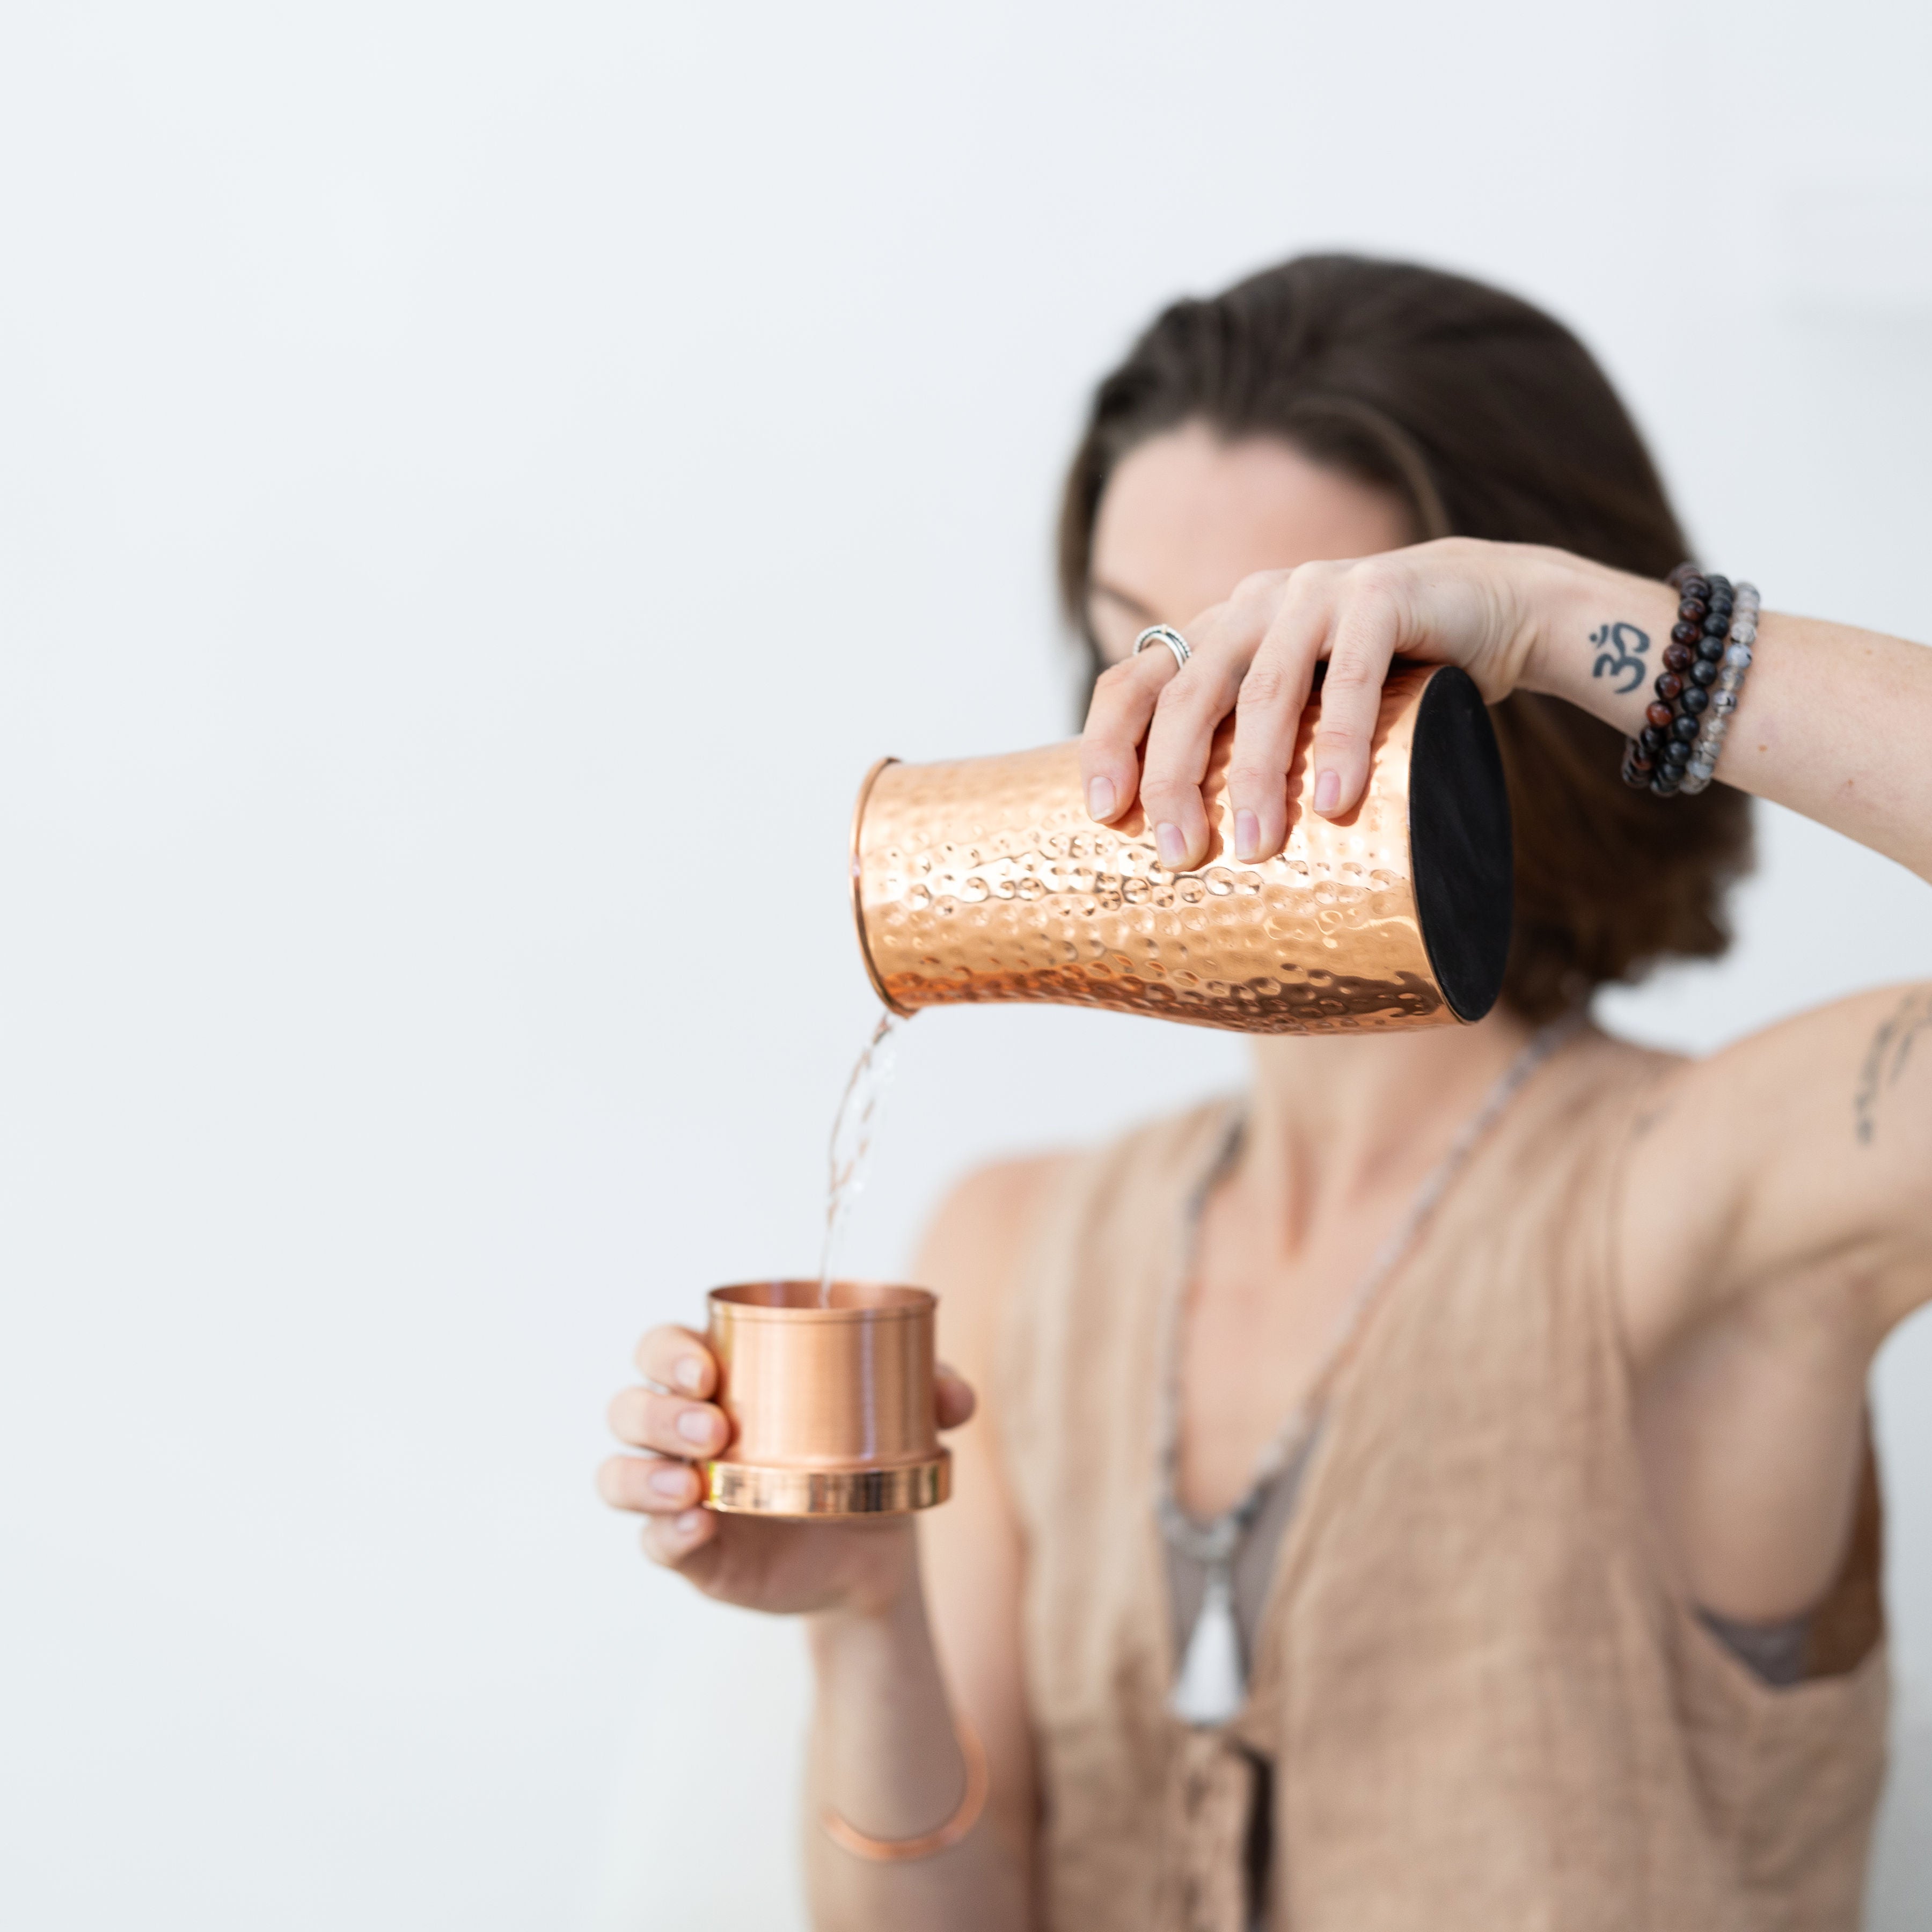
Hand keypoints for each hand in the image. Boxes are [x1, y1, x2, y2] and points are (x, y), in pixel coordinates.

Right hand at [598, 1324, 977, 1618]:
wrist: (877, 1553)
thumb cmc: (868, 1458)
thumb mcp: (902, 1418)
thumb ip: (933, 1392)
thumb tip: (958, 1398)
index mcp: (721, 1379)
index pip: (663, 1348)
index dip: (668, 1351)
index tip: (705, 1366)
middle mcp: (685, 1433)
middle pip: (630, 1407)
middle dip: (658, 1412)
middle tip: (713, 1428)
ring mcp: (680, 1494)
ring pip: (620, 1474)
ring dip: (643, 1477)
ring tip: (691, 1486)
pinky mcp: (693, 1554)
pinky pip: (653, 1544)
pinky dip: (666, 1536)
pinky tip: (698, 1531)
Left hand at [1079, 537, 1568, 869]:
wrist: (1491, 604)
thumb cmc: (1384, 679)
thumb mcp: (1302, 705)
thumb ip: (1248, 743)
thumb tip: (1190, 851)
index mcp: (1220, 630)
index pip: (1137, 680)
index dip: (1109, 742)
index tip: (1104, 813)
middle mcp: (1255, 604)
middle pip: (1190, 694)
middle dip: (1174, 779)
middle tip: (1179, 855)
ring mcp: (1317, 592)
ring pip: (1266, 691)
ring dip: (1257, 777)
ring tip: (1258, 849)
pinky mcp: (1384, 596)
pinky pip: (1353, 676)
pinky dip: (1340, 743)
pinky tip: (1336, 802)